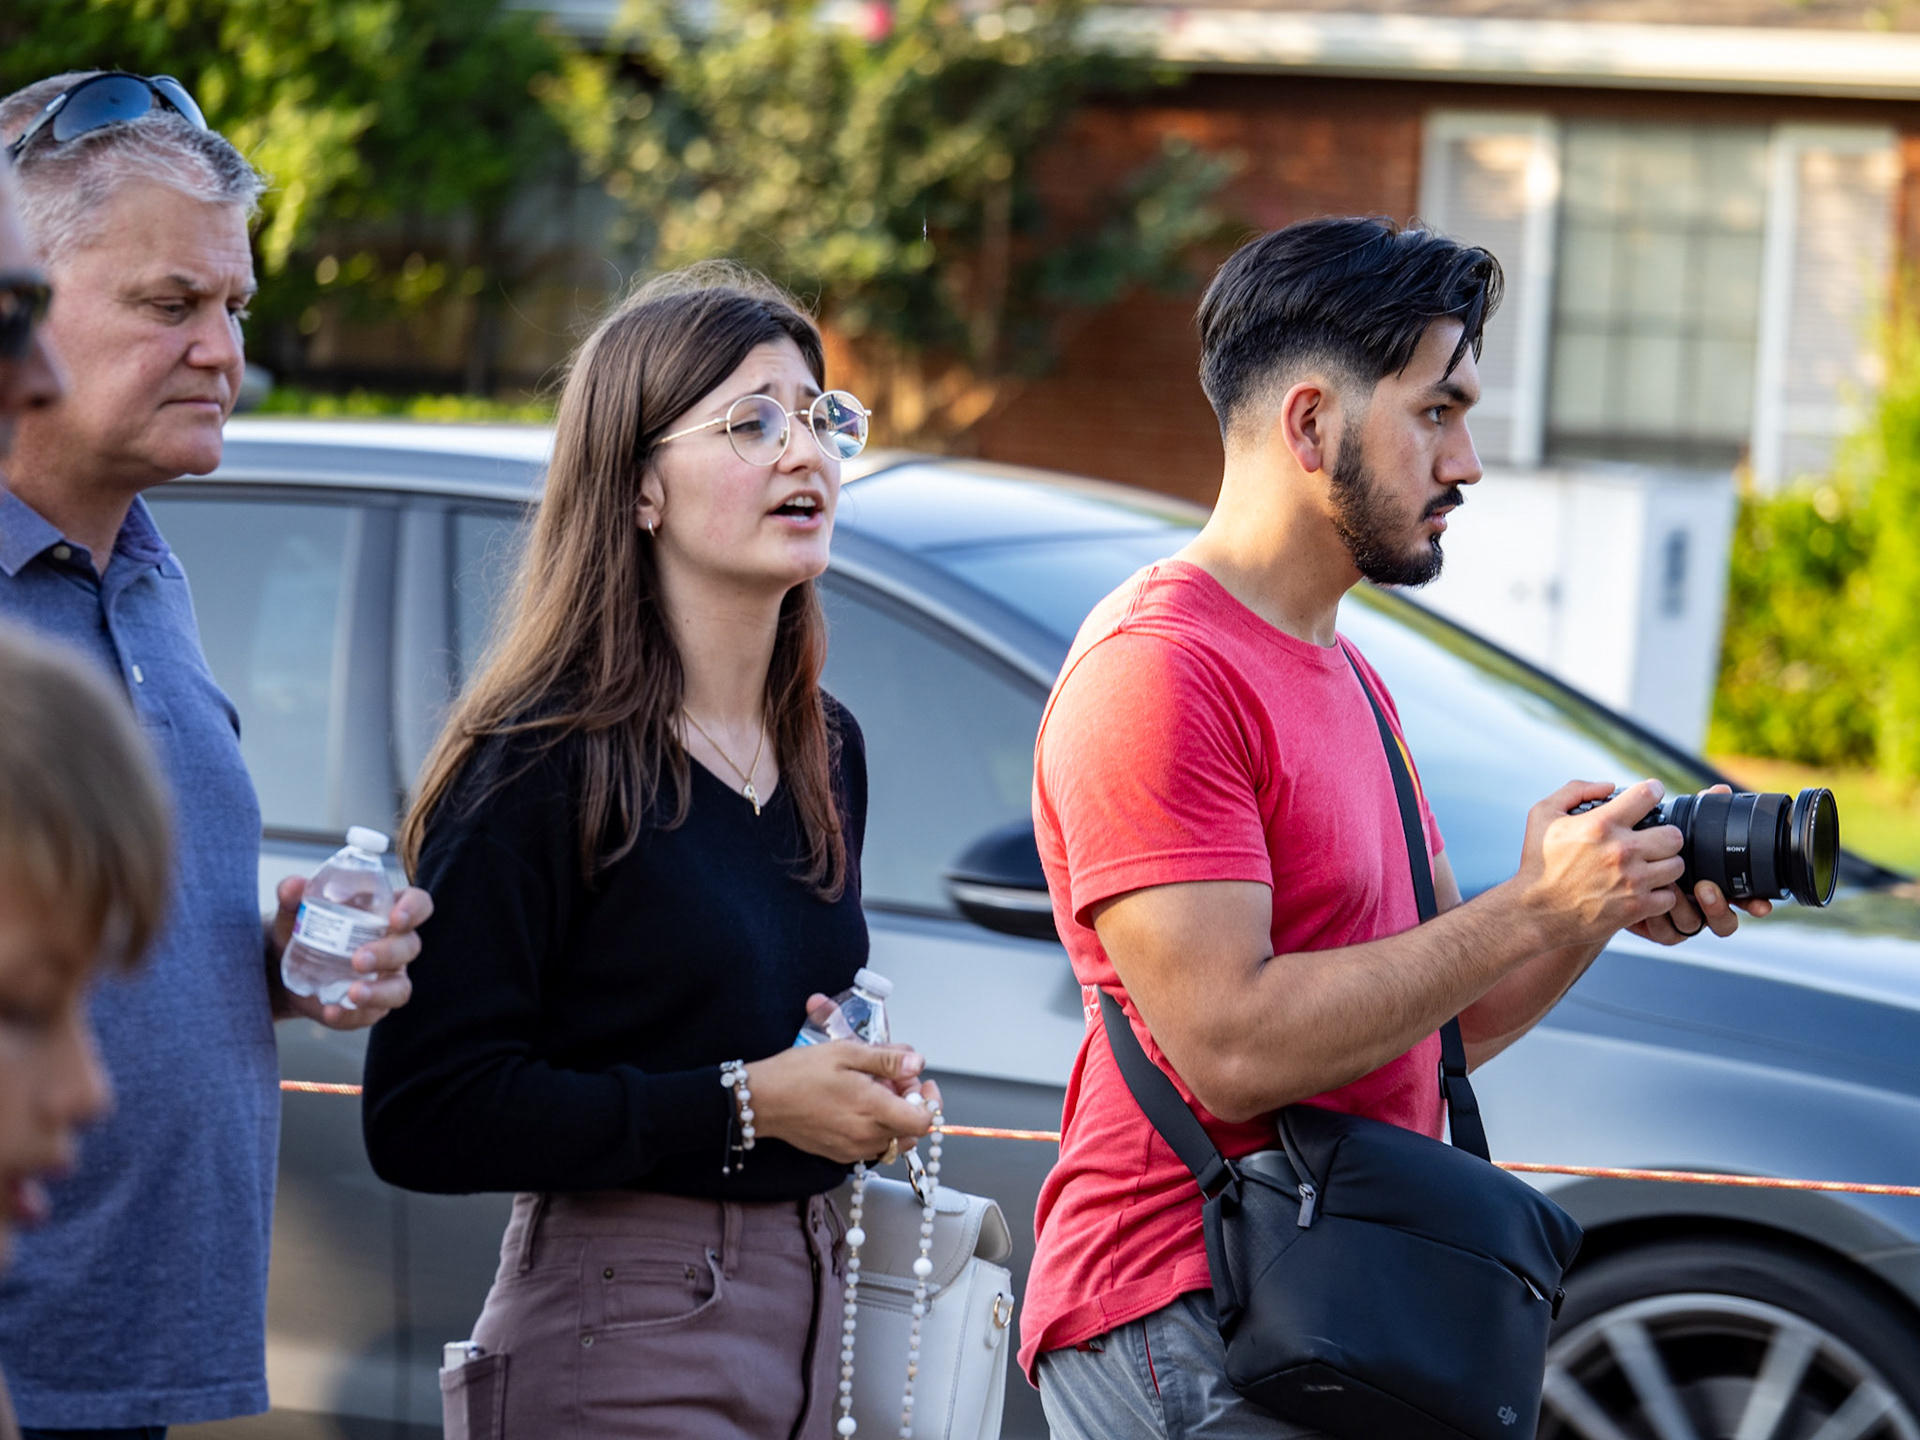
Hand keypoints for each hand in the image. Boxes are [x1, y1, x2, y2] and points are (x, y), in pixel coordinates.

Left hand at [269, 877, 433, 1030]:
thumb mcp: (293, 909)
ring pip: (400, 988)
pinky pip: (371, 1015)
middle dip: (388, 953)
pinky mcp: (370, 1007)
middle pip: (409, 947)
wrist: (281, 968)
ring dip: (380, 992)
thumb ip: (292, 894)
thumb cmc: (301, 928)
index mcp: (385, 910)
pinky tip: (331, 1012)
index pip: (418, 903)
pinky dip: (352, 1016)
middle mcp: (394, 944)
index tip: (396, 918)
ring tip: (353, 994)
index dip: (414, 909)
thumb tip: (292, 887)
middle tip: (359, 960)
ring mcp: (385, 978)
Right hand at [746, 1040, 937, 1164]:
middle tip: (894, 1079)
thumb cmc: (799, 1073)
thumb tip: (917, 1063)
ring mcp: (853, 1150)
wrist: (762, 1100)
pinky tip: (858, 1105)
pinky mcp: (840, 1155)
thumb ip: (887, 1059)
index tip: (920, 1082)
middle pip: (912, 1130)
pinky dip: (875, 1128)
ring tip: (875, 1091)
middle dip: (911, 1103)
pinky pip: (872, 1146)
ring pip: (894, 1140)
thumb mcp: (846, 1052)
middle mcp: (866, 1136)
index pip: (924, 1120)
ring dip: (894, 1117)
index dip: (930, 1100)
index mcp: (872, 1110)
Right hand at [1514, 779, 1685, 946]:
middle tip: (1651, 840)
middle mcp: (1622, 850)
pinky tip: (1644, 890)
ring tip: (1649, 867)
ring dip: (1664, 865)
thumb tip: (1609, 786)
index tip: (1650, 797)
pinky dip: (1660, 894)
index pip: (1648, 795)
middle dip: (1663, 835)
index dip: (1652, 791)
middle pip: (1674, 834)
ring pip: (1676, 865)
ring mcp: (1632, 881)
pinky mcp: (1637, 907)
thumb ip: (1574, 790)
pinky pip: (1670, 896)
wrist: (1535, 913)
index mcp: (1601, 824)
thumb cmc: (1538, 863)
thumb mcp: (1542, 815)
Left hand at [1629, 787, 1772, 943]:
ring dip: (1683, 908)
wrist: (1613, 878)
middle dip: (1718, 907)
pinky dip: (1661, 920)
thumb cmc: (1652, 850)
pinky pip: (1667, 933)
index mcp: (1714, 885)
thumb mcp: (1675, 831)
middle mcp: (1701, 907)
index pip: (1745, 899)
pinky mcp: (1658, 929)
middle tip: (1704, 888)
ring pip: (1694, 926)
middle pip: (1725, 922)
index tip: (1762, 904)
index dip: (1756, 903)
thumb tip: (1720, 791)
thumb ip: (1701, 814)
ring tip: (1671, 888)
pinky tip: (1652, 903)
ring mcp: (1680, 920)